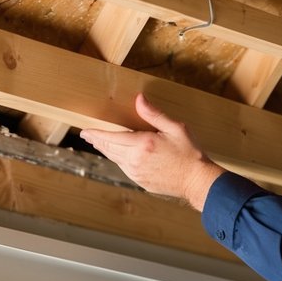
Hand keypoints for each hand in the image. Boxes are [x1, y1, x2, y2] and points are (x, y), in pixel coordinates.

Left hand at [81, 93, 224, 211]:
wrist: (196, 181)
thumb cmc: (189, 153)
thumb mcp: (175, 128)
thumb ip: (154, 114)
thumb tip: (139, 99)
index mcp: (142, 144)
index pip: (111, 138)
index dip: (96, 135)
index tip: (85, 131)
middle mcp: (135, 160)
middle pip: (110, 149)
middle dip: (98, 141)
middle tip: (89, 136)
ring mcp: (136, 173)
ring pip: (115, 159)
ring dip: (107, 150)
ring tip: (101, 143)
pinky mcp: (140, 181)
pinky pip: (124, 168)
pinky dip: (118, 159)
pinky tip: (119, 155)